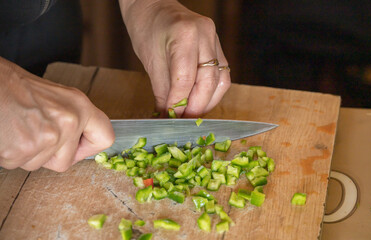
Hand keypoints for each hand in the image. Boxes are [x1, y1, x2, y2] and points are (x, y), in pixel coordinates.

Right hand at [0, 57, 114, 171]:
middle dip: (48, 155)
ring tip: (18, 128)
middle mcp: (69, 122)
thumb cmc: (17, 88)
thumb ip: (74, 120)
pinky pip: (18, 163)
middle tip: (33, 132)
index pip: (106, 138)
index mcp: (81, 107)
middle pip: (66, 161)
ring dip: (26, 153)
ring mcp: (48, 137)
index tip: (78, 146)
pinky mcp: (23, 149)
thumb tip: (82, 143)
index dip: (89, 148)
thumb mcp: (58, 97)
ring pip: (39, 164)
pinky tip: (8, 133)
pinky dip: (9, 154)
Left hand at [120, 0, 230, 116]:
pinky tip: (199, 101)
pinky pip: (221, 75)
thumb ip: (163, 91)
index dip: (179, 103)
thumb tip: (168, 117)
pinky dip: (211, 92)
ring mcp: (215, 39)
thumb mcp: (150, 62)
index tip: (171, 118)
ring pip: (221, 81)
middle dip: (197, 107)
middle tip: (184, 121)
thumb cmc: (147, 30)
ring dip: (207, 102)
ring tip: (191, 114)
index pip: (186, 78)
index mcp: (185, 34)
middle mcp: (206, 34)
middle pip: (209, 81)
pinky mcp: (219, 46)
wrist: (154, 8)